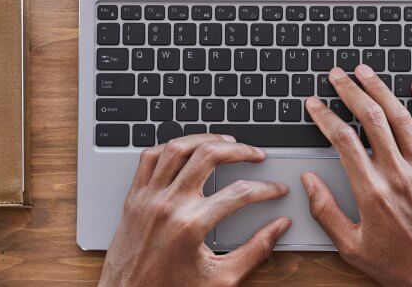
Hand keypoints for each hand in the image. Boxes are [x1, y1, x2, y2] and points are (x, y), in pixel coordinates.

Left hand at [99, 134, 291, 286]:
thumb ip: (255, 252)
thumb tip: (278, 229)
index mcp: (191, 226)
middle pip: (209, 156)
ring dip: (205, 139)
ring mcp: (148, 198)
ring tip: (226, 142)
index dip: (266, 188)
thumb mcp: (221, 279)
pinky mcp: (133, 199)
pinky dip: (170, 148)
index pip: (240, 193)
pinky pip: (149, 158)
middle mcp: (168, 206)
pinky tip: (186, 150)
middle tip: (256, 154)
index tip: (276, 189)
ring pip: (177, 148)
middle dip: (240, 150)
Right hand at [302, 66, 411, 286]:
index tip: (314, 104)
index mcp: (372, 192)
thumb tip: (309, 182)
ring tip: (366, 72)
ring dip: (381, 89)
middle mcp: (399, 175)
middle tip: (337, 74)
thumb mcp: (351, 247)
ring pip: (400, 117)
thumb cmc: (399, 268)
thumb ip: (326, 211)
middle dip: (350, 90)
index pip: (343, 140)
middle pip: (370, 118)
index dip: (325, 116)